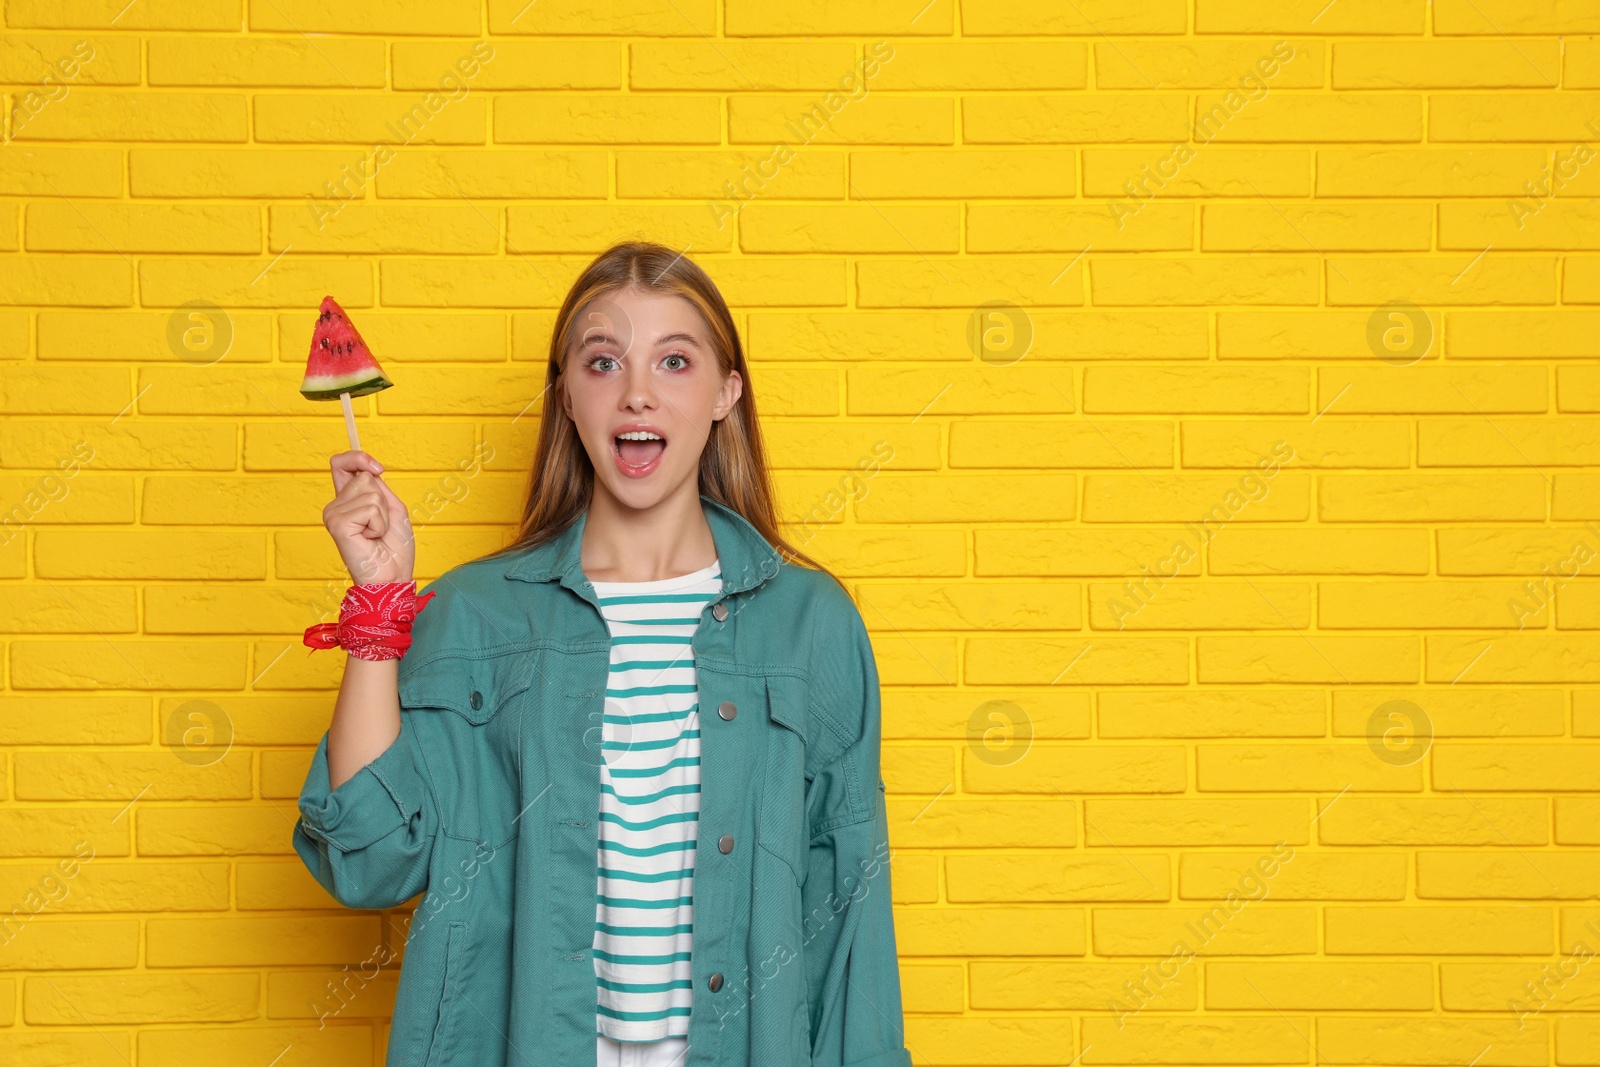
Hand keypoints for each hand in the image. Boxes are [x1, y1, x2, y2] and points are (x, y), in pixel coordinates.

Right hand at [322, 450, 414, 584]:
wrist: (393, 575)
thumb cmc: (394, 547)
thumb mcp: (391, 508)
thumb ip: (377, 486)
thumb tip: (366, 468)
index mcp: (347, 500)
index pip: (341, 464)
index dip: (358, 458)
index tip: (378, 468)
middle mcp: (335, 505)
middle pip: (363, 477)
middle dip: (383, 500)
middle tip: (380, 526)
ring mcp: (333, 514)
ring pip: (370, 492)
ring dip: (383, 514)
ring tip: (375, 534)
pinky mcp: (337, 524)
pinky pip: (370, 508)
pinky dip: (379, 523)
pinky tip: (371, 539)